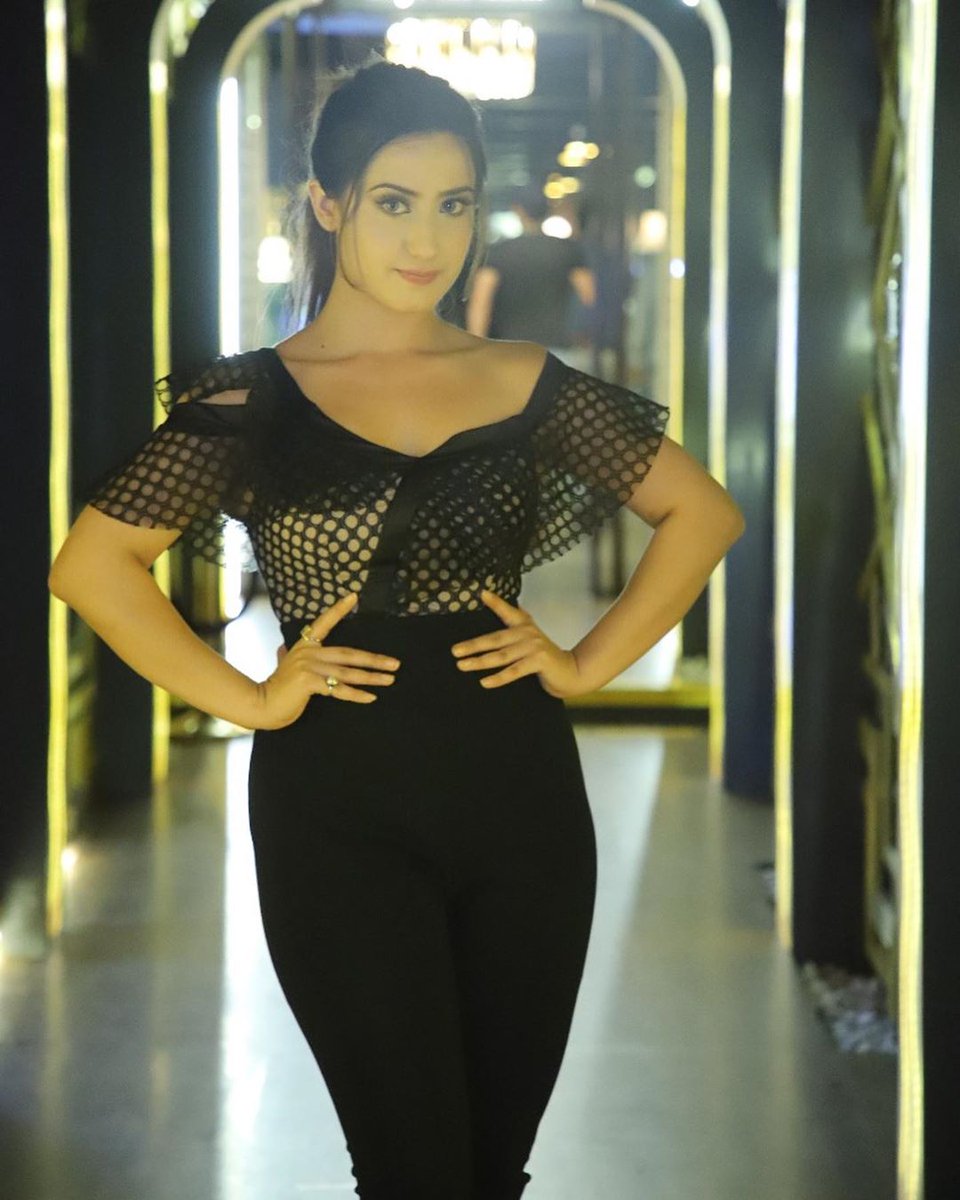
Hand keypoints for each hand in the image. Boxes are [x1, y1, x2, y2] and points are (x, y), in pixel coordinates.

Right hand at [254, 593, 400, 727]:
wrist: (261, 705)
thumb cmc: (277, 689)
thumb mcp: (284, 668)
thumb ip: (286, 657)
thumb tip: (283, 651)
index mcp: (304, 646)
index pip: (323, 623)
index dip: (338, 610)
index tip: (354, 596)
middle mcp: (308, 653)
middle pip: (348, 653)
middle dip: (374, 659)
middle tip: (395, 663)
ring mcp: (309, 666)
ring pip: (347, 672)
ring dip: (371, 677)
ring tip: (389, 679)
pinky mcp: (309, 682)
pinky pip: (339, 689)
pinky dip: (356, 694)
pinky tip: (371, 697)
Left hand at [451, 589, 591, 699]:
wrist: (571, 672)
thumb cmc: (544, 658)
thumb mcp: (528, 641)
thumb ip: (513, 631)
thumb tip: (493, 625)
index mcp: (524, 625)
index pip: (507, 612)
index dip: (495, 602)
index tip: (481, 593)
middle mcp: (528, 633)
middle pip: (495, 639)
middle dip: (473, 645)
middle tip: (455, 651)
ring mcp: (534, 646)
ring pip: (502, 655)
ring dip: (480, 661)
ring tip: (462, 665)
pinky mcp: (540, 661)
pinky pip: (515, 670)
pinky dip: (499, 678)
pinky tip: (484, 682)